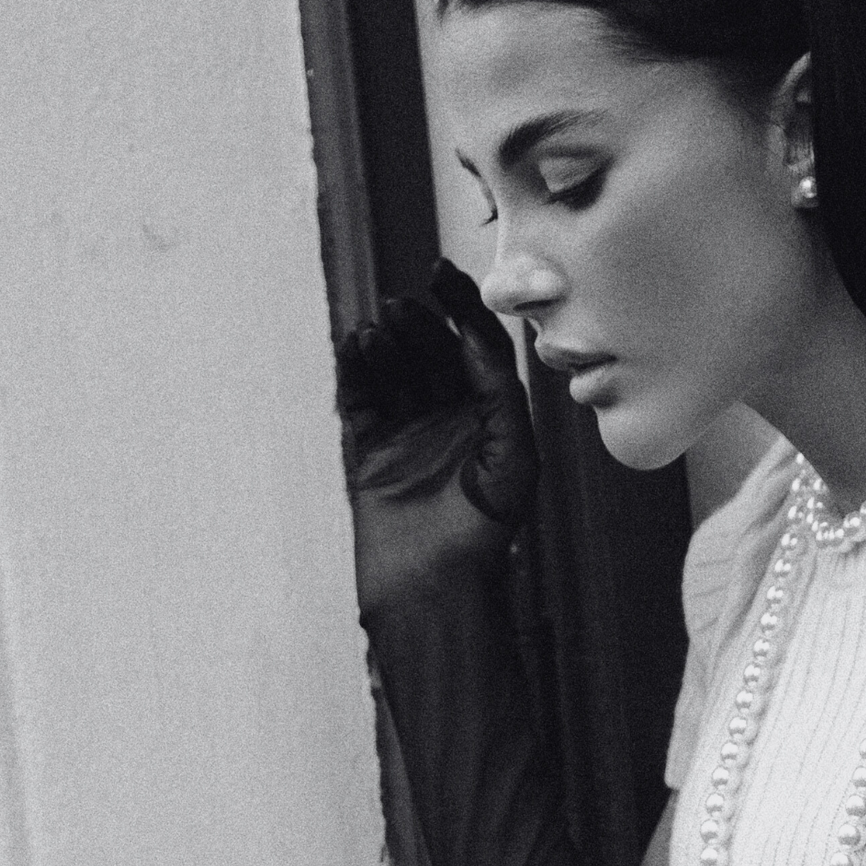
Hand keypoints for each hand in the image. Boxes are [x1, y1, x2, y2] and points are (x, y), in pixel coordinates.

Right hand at [335, 259, 537, 618]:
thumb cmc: (484, 532)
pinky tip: (353, 347)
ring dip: (385, 346)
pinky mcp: (368, 454)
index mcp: (490, 421)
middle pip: (431, 355)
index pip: (476, 350)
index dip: (461, 310)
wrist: (433, 590)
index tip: (442, 274)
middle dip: (418, 327)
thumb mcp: (513, 457)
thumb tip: (478, 338)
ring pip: (392, 373)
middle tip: (401, 306)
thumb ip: (501, 393)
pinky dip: (353, 371)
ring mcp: (406, 437)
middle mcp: (449, 424)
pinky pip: (357, 401)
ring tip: (378, 329)